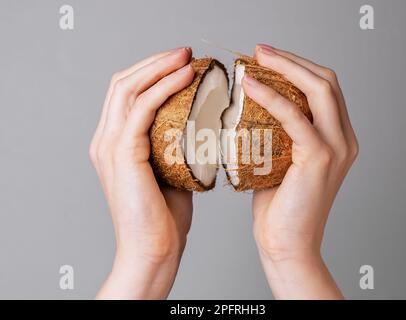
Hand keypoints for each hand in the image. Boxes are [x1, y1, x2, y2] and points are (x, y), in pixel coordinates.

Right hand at [89, 47, 194, 298]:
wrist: (154, 250)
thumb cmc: (165, 217)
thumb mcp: (170, 171)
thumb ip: (173, 147)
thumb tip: (198, 126)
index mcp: (114, 143)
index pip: (126, 93)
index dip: (151, 72)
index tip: (182, 63)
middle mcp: (105, 139)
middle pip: (123, 83)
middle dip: (155, 62)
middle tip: (186, 53)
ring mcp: (109, 145)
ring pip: (129, 88)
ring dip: (159, 67)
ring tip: (187, 57)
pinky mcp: (122, 153)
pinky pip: (143, 107)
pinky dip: (164, 86)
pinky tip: (186, 77)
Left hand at [243, 44, 357, 298]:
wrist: (285, 243)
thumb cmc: (278, 207)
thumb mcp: (280, 161)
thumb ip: (276, 135)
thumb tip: (248, 110)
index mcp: (338, 139)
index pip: (324, 89)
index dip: (298, 68)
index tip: (267, 59)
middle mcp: (344, 139)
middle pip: (326, 81)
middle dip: (292, 60)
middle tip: (260, 52)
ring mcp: (337, 147)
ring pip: (318, 89)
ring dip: (285, 68)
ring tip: (256, 59)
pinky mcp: (319, 157)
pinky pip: (295, 115)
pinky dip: (272, 96)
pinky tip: (251, 86)